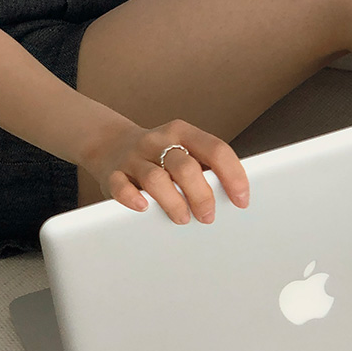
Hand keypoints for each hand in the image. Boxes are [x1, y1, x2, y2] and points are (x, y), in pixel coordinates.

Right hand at [80, 110, 250, 227]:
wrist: (110, 143)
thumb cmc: (158, 155)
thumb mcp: (183, 150)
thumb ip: (204, 167)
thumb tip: (233, 198)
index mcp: (182, 132)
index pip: (215, 149)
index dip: (232, 175)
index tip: (242, 199)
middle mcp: (158, 141)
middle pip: (185, 167)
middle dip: (202, 195)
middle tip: (208, 216)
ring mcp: (133, 157)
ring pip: (156, 178)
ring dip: (173, 202)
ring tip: (183, 218)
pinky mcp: (112, 173)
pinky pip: (120, 185)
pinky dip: (132, 198)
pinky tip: (144, 208)